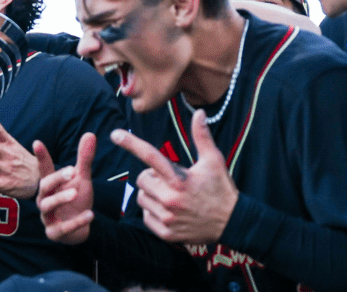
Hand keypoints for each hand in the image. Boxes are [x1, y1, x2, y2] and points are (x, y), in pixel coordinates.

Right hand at [35, 133, 98, 244]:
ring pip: (48, 206)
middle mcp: (45, 199)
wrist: (82, 229)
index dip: (41, 157)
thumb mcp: (82, 179)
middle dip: (56, 178)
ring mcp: (48, 217)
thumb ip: (84, 159)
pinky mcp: (54, 233)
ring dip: (61, 198)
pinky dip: (75, 222)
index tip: (37, 142)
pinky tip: (90, 215)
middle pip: (44, 186)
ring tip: (76, 193)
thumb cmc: (77, 200)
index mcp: (51, 185)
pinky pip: (61, 228)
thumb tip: (90, 133)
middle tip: (72, 171)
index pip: (44, 169)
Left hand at [112, 110, 236, 244]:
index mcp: (179, 180)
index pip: (150, 156)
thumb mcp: (214, 161)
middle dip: (151, 177)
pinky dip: (153, 212)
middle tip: (169, 180)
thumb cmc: (221, 189)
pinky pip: (146, 216)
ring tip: (171, 196)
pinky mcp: (166, 233)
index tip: (115, 134)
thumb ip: (202, 136)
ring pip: (141, 198)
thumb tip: (199, 113)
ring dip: (151, 194)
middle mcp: (170, 199)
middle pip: (141, 179)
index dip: (131, 143)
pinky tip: (170, 211)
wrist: (232, 223)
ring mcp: (167, 218)